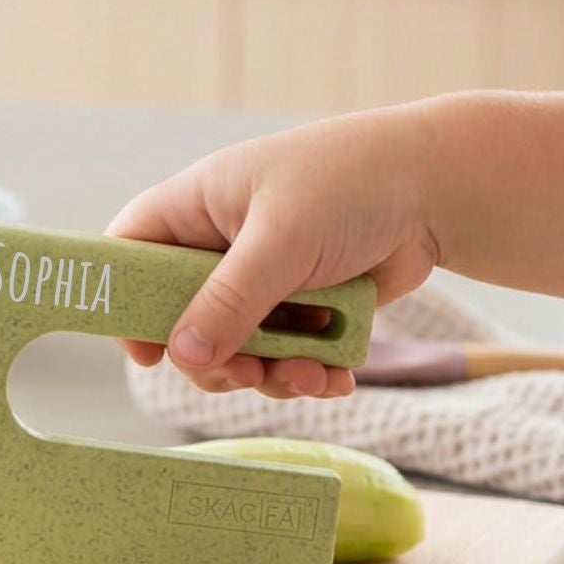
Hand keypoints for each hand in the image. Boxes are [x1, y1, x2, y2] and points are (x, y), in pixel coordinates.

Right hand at [107, 110, 438, 398]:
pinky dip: (305, 373)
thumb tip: (182, 355)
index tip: (146, 352)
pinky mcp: (304, 306)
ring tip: (310, 377)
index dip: (125, 302)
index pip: (131, 252)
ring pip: (236, 348)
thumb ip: (231, 300)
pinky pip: (284, 355)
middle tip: (247, 373)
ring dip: (268, 373)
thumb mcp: (282, 240)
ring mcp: (264, 278)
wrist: (437, 189)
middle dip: (215, 358)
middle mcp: (222, 244)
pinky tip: (335, 378)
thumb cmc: (350, 184)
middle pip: (182, 320)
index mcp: (198, 207)